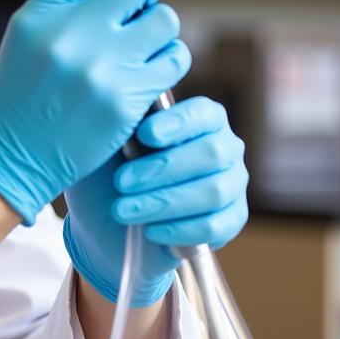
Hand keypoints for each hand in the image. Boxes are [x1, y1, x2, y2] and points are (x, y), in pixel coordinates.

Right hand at [0, 0, 190, 223]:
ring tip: (145, 37)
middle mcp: (71, 35)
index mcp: (41, 15)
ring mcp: (102, 68)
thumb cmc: (18, 94)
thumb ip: (62, 4)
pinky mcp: (127, 100)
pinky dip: (168, 59)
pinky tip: (151, 66)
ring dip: (160, 24)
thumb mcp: (24, 37)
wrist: (13, 155)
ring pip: (164, 20)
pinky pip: (172, 60)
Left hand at [64, 96, 248, 305]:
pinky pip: (216, 226)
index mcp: (201, 118)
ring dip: (164, 202)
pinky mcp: (231, 219)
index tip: (143, 134)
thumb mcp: (109, 142)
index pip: (203, 113)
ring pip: (213, 192)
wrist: (107, 218)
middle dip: (161, 169)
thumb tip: (128, 108)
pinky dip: (180, 229)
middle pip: (211, 153)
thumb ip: (126, 122)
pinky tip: (150, 230)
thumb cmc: (110, 169)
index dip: (177, 123)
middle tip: (120, 182)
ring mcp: (232, 183)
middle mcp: (224, 146)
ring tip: (123, 210)